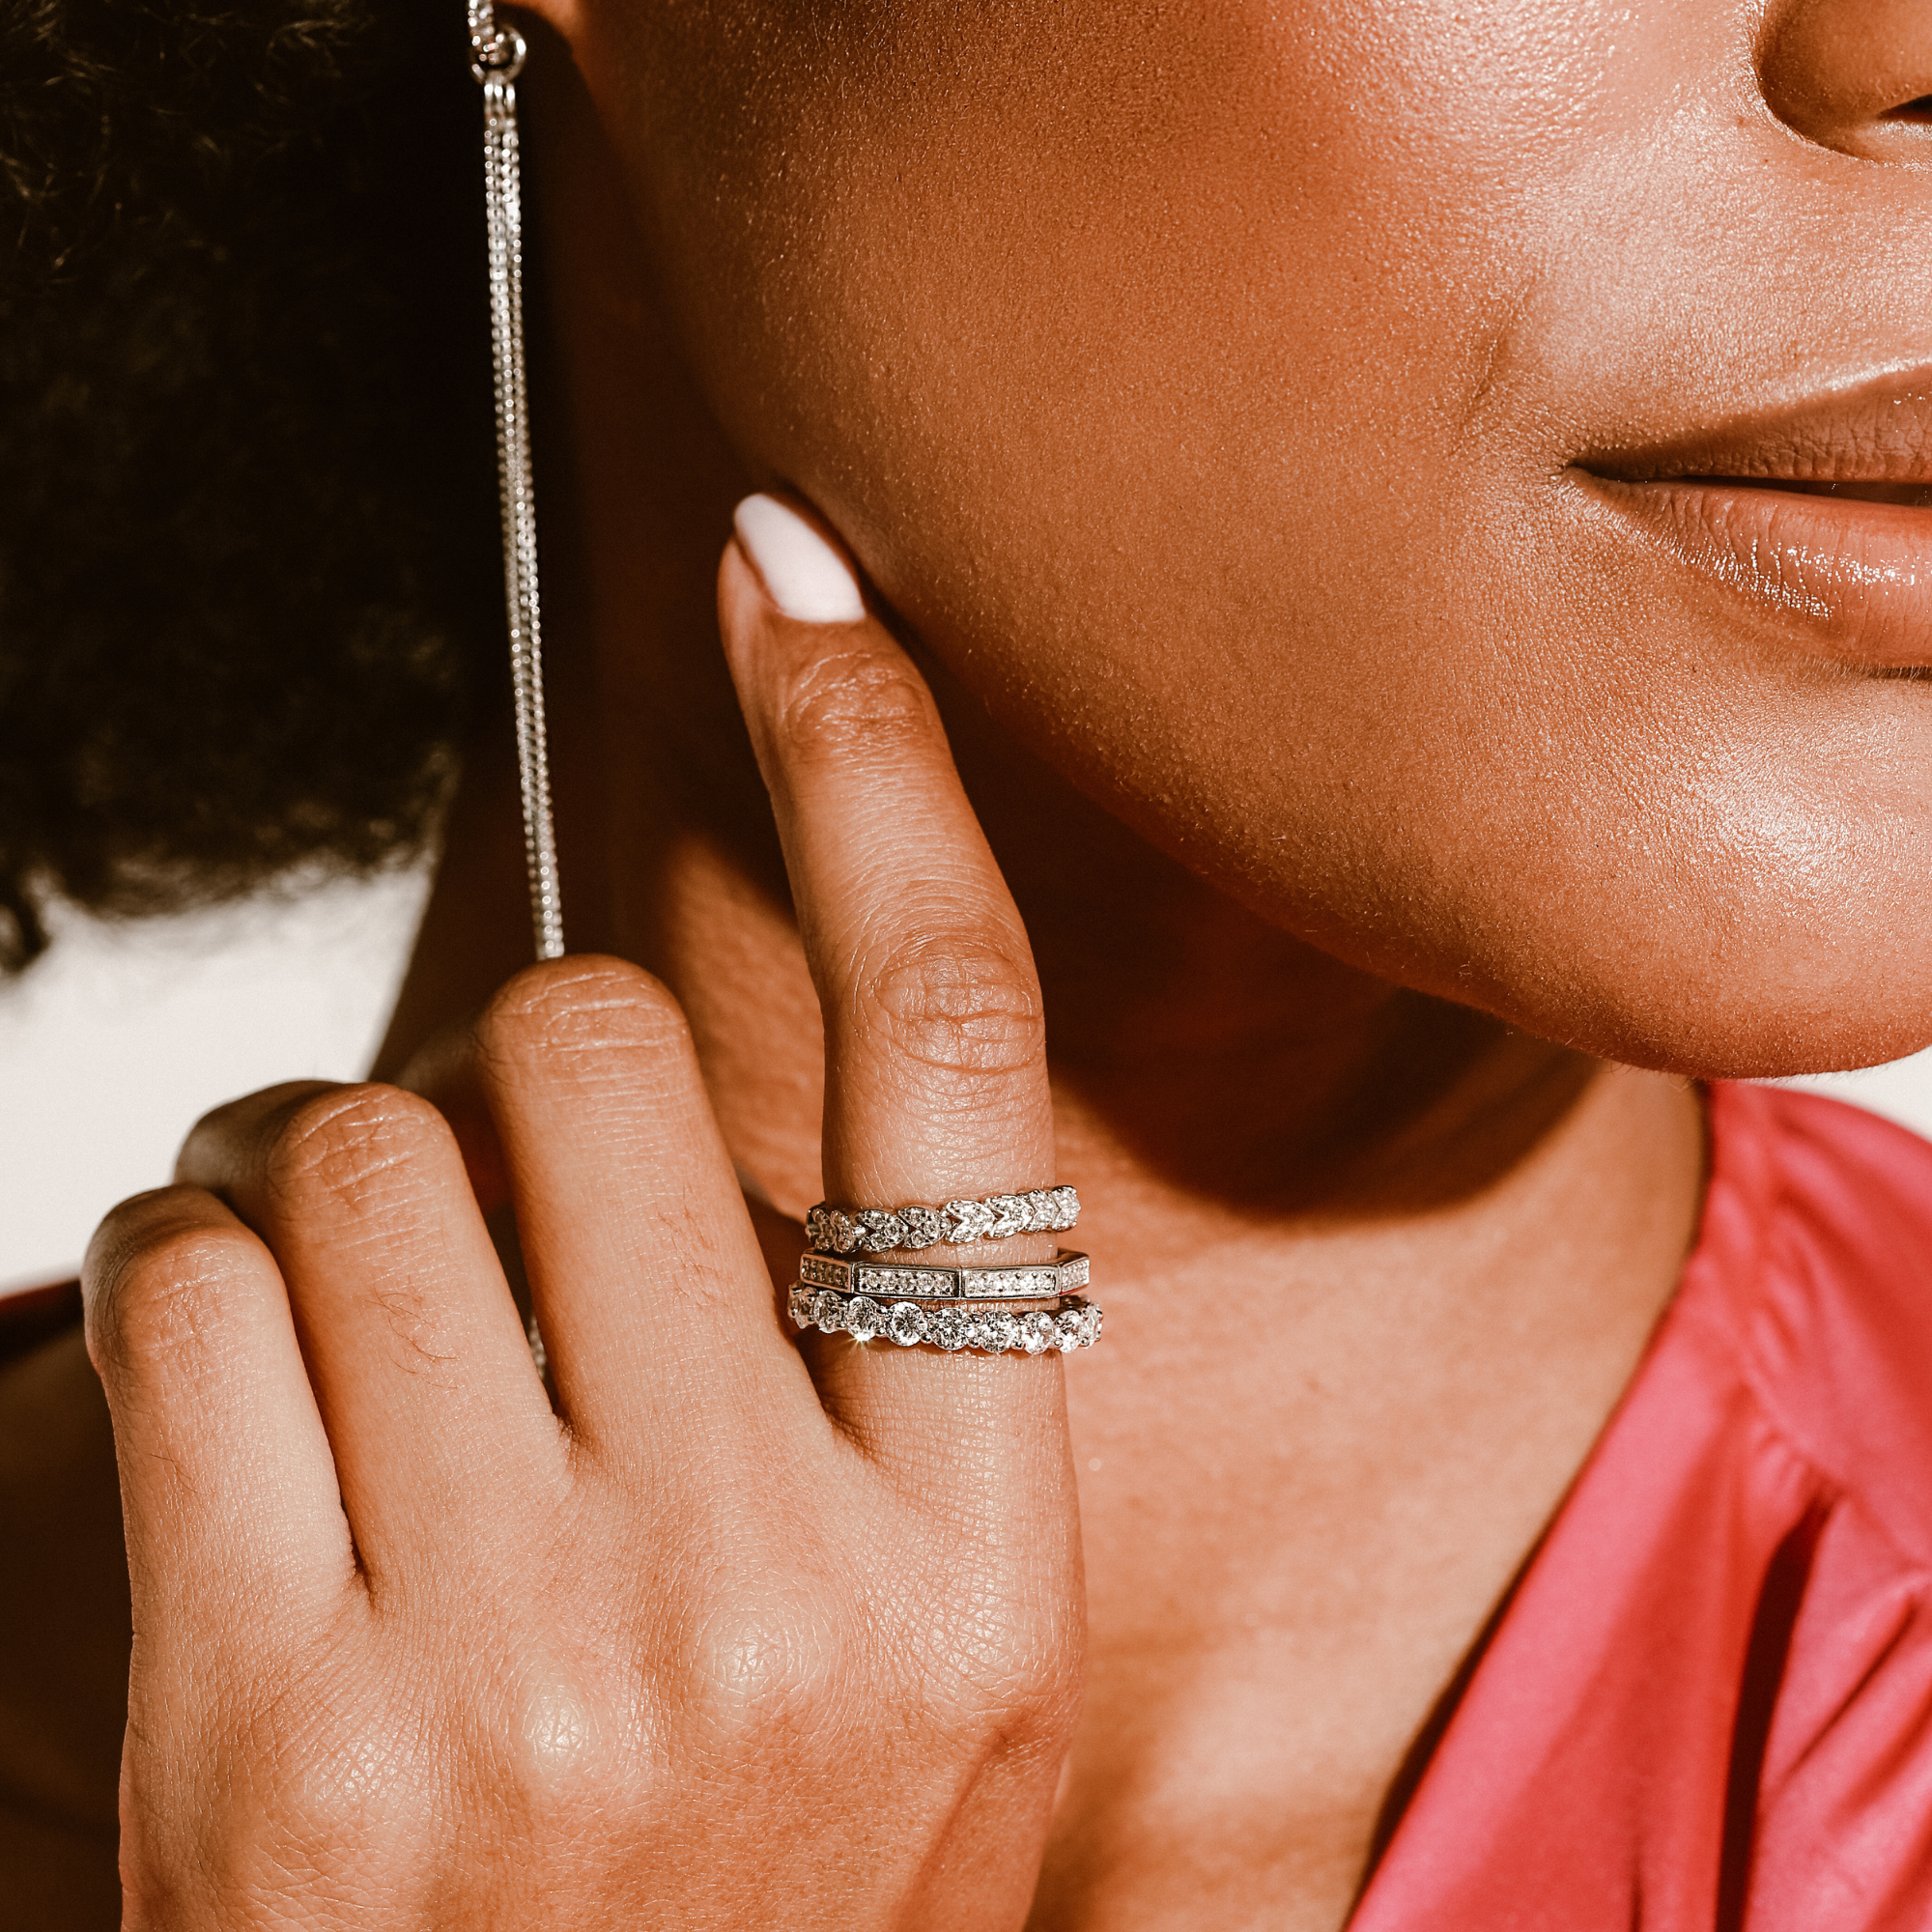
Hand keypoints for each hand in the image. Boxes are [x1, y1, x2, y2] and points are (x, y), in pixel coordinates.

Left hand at [82, 496, 1084, 1928]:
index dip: (882, 777)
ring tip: (383, 1363)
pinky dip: (198, 1283)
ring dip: (346, 1195)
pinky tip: (256, 1420)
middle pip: (599, 1055)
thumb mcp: (922, 1657)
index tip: (795, 586)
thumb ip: (871, 1376)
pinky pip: (202, 1289)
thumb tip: (719, 1077)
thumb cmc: (746, 1904)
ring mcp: (527, 1671)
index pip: (957, 1058)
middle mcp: (777, 1592)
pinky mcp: (279, 1730)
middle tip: (520, 1227)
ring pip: (370, 1161)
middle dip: (531, 1084)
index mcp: (984, 1561)